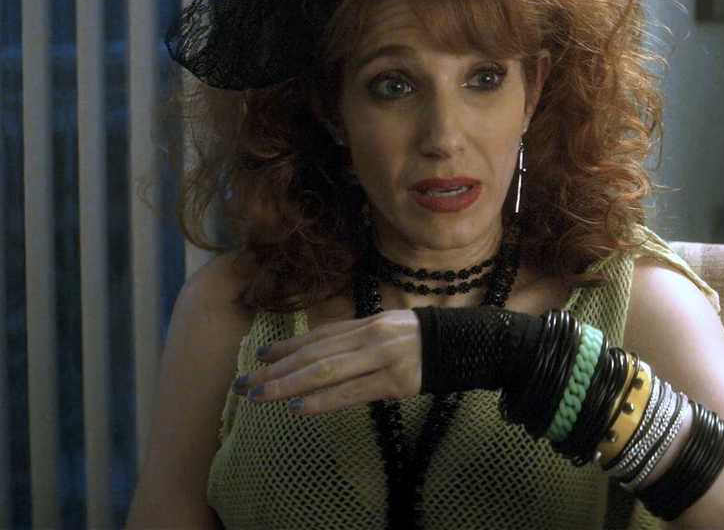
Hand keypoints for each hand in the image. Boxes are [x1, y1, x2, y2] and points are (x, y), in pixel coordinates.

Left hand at [233, 309, 421, 414]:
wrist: (475, 344)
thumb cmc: (431, 342)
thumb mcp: (393, 332)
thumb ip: (361, 339)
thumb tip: (323, 353)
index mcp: (370, 322)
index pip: (320, 336)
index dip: (287, 347)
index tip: (259, 358)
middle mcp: (373, 335)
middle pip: (314, 354)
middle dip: (274, 371)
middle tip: (242, 384)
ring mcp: (385, 357)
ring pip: (326, 371)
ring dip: (287, 385)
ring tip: (259, 396)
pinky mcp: (399, 381)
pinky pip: (353, 391)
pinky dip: (323, 400)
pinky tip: (298, 407)